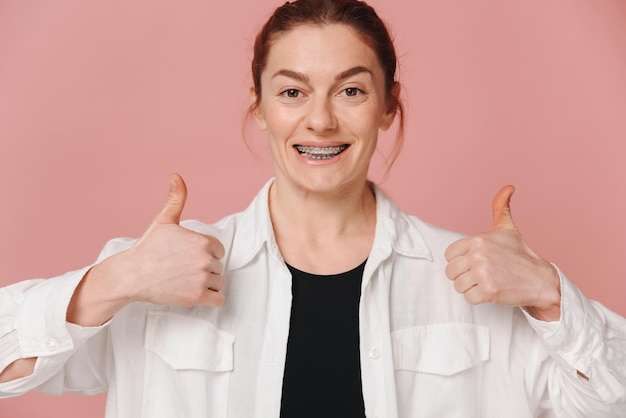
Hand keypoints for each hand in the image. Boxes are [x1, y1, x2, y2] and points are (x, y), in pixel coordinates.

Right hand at [121, 173, 225, 306]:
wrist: (132, 275)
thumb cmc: (148, 248)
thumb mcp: (163, 221)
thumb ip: (176, 198)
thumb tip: (176, 175)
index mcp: (202, 241)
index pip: (218, 250)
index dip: (205, 253)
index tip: (187, 255)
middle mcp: (205, 259)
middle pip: (218, 266)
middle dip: (204, 268)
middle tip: (182, 268)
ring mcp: (202, 279)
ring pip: (219, 282)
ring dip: (207, 283)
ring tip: (185, 280)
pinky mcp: (198, 297)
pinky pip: (219, 299)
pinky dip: (210, 298)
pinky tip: (194, 292)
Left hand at [444, 185, 560, 320]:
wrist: (540, 280)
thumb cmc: (520, 255)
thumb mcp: (508, 229)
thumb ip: (501, 208)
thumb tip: (508, 187)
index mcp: (477, 240)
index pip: (449, 255)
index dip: (460, 261)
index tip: (475, 262)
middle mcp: (478, 255)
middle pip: (451, 272)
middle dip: (464, 276)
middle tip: (481, 275)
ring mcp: (482, 274)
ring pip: (458, 286)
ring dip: (470, 288)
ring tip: (486, 282)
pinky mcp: (488, 291)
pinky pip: (468, 298)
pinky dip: (478, 298)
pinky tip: (490, 291)